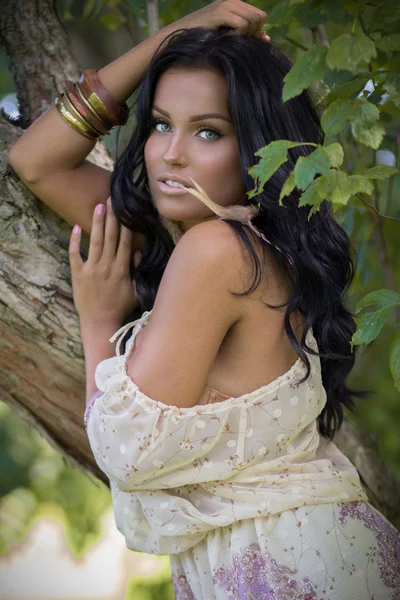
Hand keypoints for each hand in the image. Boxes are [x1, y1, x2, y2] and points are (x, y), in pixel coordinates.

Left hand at [69, 198, 141, 324]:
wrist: (99, 322)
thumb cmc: (120, 308)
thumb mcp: (135, 292)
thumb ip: (137, 272)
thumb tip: (138, 253)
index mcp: (122, 270)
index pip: (125, 242)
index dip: (126, 225)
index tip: (126, 211)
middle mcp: (106, 266)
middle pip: (110, 237)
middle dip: (111, 217)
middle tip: (111, 200)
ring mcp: (91, 269)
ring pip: (95, 241)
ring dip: (97, 223)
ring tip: (98, 206)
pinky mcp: (78, 274)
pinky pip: (75, 254)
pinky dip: (75, 241)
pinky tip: (76, 227)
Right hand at [170, 0, 269, 41]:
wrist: (181, 37)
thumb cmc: (205, 40)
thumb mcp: (230, 36)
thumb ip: (248, 34)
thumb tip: (266, 38)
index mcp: (236, 4)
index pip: (260, 16)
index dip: (257, 31)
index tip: (245, 40)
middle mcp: (233, 1)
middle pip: (260, 17)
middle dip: (253, 33)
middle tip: (238, 41)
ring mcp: (226, 4)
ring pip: (253, 20)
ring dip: (245, 34)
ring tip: (230, 39)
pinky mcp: (220, 12)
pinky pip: (242, 24)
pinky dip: (238, 35)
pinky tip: (226, 39)